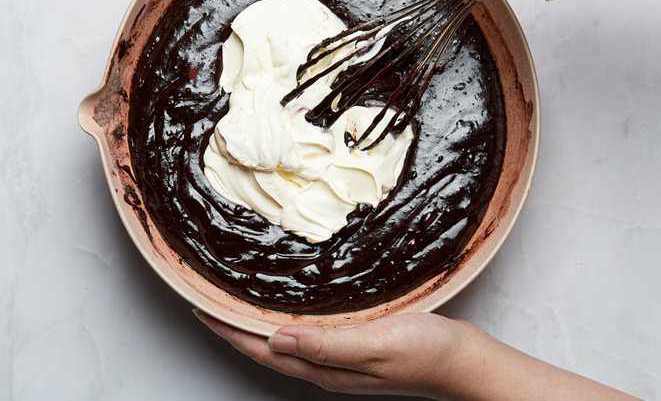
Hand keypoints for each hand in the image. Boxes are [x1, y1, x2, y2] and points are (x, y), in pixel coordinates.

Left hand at [196, 311, 630, 399]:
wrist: (463, 362)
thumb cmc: (426, 351)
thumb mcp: (377, 342)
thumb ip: (327, 343)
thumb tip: (276, 337)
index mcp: (324, 367)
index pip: (260, 347)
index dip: (226, 328)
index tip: (196, 304)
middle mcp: (324, 366)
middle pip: (264, 346)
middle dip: (231, 324)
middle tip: (205, 294)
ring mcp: (339, 360)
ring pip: (282, 341)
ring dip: (255, 322)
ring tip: (234, 296)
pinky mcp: (354, 348)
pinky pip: (305, 335)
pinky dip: (285, 319)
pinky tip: (289, 305)